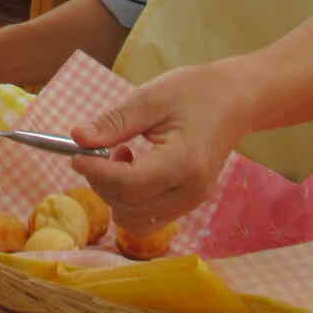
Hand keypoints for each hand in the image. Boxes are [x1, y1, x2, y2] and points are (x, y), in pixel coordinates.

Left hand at [71, 61, 252, 231]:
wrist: (236, 100)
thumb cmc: (195, 92)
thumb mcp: (151, 98)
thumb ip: (114, 122)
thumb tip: (77, 138)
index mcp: (184, 163)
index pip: (128, 184)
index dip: (95, 173)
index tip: (75, 155)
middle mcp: (191, 191)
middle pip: (128, 207)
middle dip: (103, 182)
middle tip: (99, 150)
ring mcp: (193, 201)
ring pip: (135, 220)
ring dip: (116, 195)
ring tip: (121, 157)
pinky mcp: (189, 203)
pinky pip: (148, 217)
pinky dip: (131, 200)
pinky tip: (134, 169)